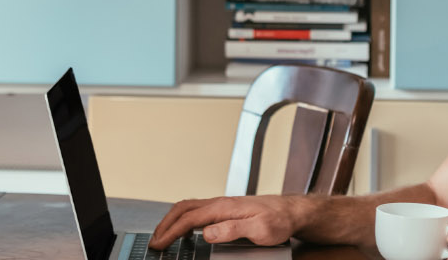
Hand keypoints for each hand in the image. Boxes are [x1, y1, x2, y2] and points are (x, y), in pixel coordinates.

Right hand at [150, 195, 309, 249]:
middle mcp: (220, 203)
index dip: (171, 232)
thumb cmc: (279, 220)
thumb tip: (207, 232)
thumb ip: (231, 230)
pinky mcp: (225, 209)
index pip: (189, 219)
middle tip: (155, 241)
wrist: (292, 211)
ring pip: (188, 208)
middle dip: (165, 225)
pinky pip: (197, 210)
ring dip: (172, 220)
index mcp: (224, 207)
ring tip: (163, 235)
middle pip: (183, 209)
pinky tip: (183, 229)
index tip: (160, 244)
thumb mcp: (258, 230)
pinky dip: (183, 219)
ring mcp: (222, 205)